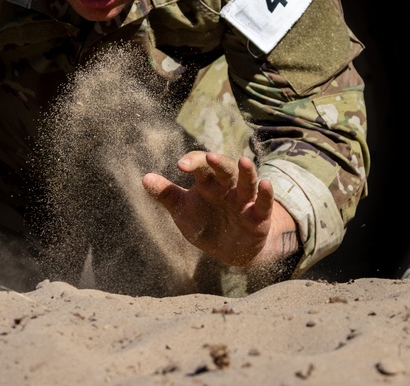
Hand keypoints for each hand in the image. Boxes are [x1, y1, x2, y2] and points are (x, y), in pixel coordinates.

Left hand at [142, 151, 274, 267]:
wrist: (229, 251)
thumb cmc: (205, 223)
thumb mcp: (183, 210)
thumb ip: (166, 195)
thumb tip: (143, 178)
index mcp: (208, 183)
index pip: (201, 166)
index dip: (193, 162)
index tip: (180, 165)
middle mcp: (228, 187)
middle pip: (224, 170)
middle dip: (218, 164)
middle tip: (209, 158)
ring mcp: (244, 200)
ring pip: (247, 182)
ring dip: (246, 172)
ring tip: (243, 161)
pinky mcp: (259, 216)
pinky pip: (264, 203)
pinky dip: (266, 195)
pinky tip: (266, 184)